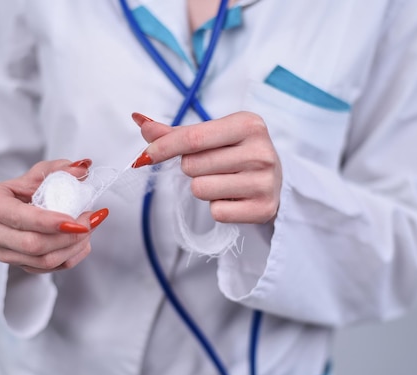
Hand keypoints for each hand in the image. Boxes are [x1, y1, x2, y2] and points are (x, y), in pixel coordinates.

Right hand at [0, 159, 108, 273]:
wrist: (18, 206)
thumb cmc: (26, 188)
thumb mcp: (41, 172)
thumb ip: (61, 169)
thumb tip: (82, 168)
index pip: (20, 218)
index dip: (49, 222)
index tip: (75, 220)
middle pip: (33, 244)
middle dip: (68, 236)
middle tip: (90, 220)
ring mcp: (3, 252)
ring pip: (44, 261)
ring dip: (74, 246)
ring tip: (90, 227)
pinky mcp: (19, 264)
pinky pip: (50, 268)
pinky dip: (72, 255)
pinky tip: (82, 240)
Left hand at [131, 111, 281, 223]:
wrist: (275, 181)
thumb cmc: (236, 153)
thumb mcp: (213, 135)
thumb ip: (176, 132)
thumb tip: (140, 121)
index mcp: (248, 124)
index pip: (193, 138)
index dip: (164, 147)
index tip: (146, 155)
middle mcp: (261, 151)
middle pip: (192, 165)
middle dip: (192, 168)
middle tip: (214, 166)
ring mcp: (264, 182)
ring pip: (201, 189)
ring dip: (204, 188)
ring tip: (224, 181)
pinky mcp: (263, 209)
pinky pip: (216, 212)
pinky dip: (218, 207)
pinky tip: (233, 197)